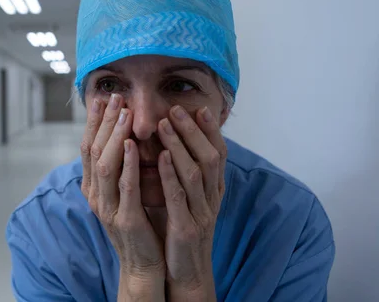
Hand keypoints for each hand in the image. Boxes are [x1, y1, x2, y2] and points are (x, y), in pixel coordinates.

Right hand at [80, 94, 164, 297]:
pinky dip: (127, 163)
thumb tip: (121, 136)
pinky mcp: (124, 218)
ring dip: (113, 136)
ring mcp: (107, 207)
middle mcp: (94, 194)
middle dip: (103, 122)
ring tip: (123, 112)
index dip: (94, 122)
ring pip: (104, 164)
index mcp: (92, 187)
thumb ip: (118, 168)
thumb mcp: (121, 192)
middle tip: (114, 97)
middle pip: (93, 150)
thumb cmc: (136, 223)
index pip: (88, 147)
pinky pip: (124, 186)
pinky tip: (131, 144)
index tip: (102, 98)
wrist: (142, 263)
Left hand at [156, 105, 225, 299]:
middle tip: (177, 109)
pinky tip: (161, 157)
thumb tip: (179, 142)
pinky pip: (179, 198)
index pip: (219, 153)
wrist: (187, 272)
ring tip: (165, 124)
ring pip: (196, 173)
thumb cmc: (184, 229)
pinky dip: (170, 175)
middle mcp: (212, 198)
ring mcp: (201, 213)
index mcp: (214, 190)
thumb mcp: (192, 198)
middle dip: (194, 131)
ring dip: (180, 146)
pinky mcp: (186, 229)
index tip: (199, 107)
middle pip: (210, 157)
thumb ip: (189, 173)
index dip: (210, 130)